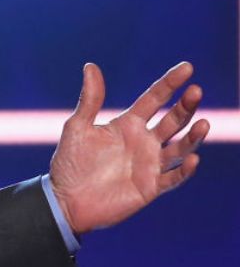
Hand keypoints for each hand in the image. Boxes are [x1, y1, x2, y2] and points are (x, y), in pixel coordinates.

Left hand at [49, 62, 209, 233]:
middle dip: (186, 106)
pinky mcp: (151, 187)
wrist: (64, 200)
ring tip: (202, 123)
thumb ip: (90, 100)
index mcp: (128, 124)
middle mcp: (144, 141)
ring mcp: (150, 164)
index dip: (170, 83)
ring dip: (193, 136)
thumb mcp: (77, 128)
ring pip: (180, 147)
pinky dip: (185, 169)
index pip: (154, 99)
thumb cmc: (69, 164)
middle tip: (195, 92)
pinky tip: (192, 159)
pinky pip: (174, 177)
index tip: (187, 68)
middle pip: (173, 120)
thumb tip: (90, 66)